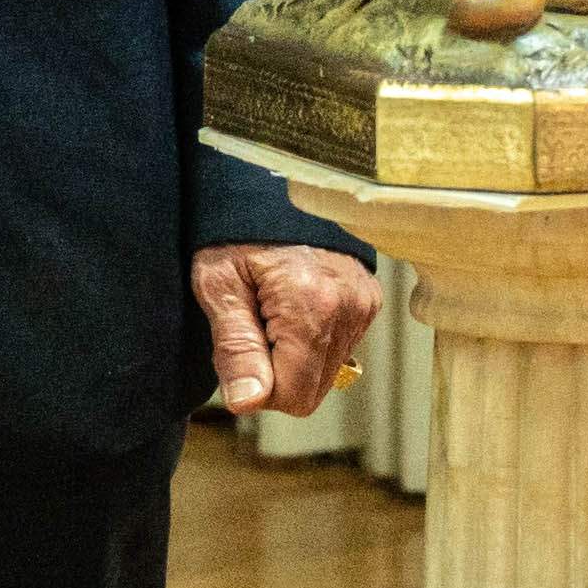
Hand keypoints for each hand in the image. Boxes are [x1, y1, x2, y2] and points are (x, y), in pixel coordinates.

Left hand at [195, 244, 376, 422]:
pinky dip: (312, 339)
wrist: (269, 185)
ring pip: (327, 372)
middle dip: (277, 373)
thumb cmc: (234, 231)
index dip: (259, 387)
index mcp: (312, 306)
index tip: (240, 348)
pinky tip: (291, 307)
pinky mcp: (369, 300)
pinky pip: (339, 348)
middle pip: (313, 390)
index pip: (294, 397)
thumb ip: (235, 348)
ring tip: (270, 312)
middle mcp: (349, 308)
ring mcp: (364, 304)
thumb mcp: (218, 284)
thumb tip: (247, 402)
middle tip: (252, 327)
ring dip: (294, 357)